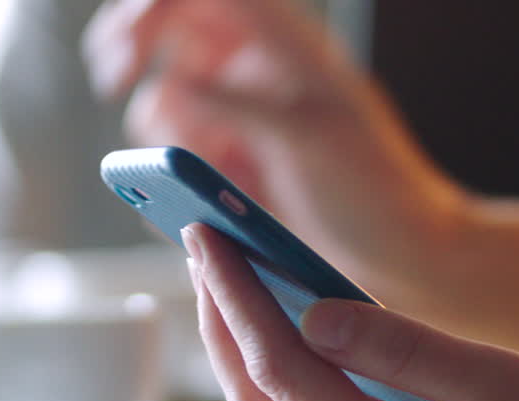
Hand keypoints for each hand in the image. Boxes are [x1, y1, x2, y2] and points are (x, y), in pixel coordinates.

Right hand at [82, 0, 465, 303]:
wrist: (403, 257)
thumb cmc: (377, 189)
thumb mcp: (306, 136)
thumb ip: (234, 103)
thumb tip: (168, 85)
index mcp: (284, 42)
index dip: (155, 7)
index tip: (129, 50)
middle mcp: (257, 72)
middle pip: (171, 33)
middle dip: (135, 51)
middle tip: (115, 78)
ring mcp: (242, 120)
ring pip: (166, 100)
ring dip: (165, 130)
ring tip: (207, 166)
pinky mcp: (233, 168)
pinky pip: (179, 157)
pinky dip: (173, 174)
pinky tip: (197, 199)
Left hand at [181, 222, 518, 400]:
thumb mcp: (516, 388)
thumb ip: (408, 351)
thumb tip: (314, 313)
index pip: (285, 372)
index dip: (239, 298)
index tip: (208, 236)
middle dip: (222, 325)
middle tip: (204, 250)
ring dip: (249, 357)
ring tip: (237, 286)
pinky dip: (294, 385)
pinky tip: (302, 339)